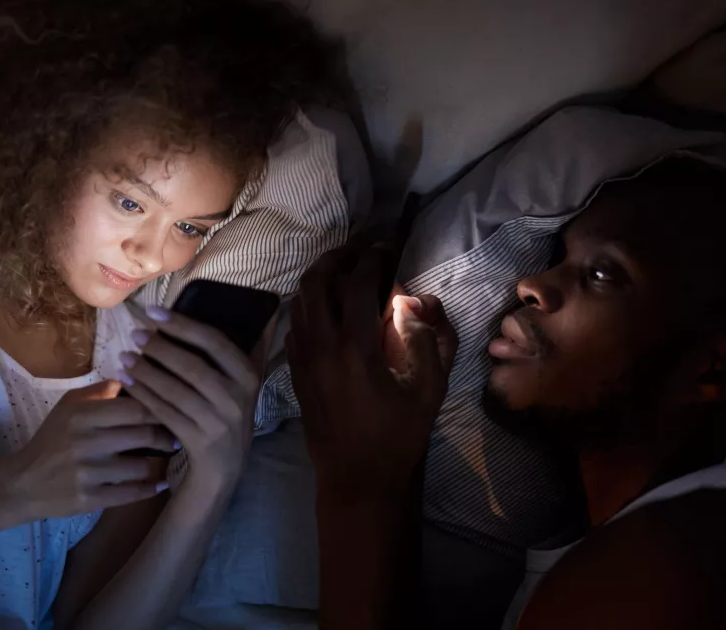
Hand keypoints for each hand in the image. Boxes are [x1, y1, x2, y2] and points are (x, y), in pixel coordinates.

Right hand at [8, 381, 175, 519]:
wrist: (23, 483)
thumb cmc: (53, 439)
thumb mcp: (69, 406)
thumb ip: (101, 391)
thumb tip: (135, 377)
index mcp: (82, 415)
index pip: (136, 408)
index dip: (162, 409)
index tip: (175, 411)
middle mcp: (86, 442)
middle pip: (145, 435)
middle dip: (167, 436)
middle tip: (177, 437)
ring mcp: (88, 473)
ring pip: (142, 466)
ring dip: (155, 463)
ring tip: (162, 459)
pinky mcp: (89, 500)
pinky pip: (132, 493)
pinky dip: (150, 488)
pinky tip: (159, 484)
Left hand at [119, 308, 260, 493]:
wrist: (224, 470)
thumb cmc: (231, 415)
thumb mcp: (247, 384)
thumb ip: (257, 348)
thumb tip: (273, 310)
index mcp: (249, 378)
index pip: (216, 343)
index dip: (184, 325)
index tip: (154, 311)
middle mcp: (237, 399)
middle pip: (193, 366)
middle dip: (160, 347)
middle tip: (135, 334)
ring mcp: (218, 422)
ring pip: (175, 390)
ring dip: (146, 370)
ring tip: (124, 356)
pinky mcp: (197, 442)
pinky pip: (164, 412)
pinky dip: (143, 394)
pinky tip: (126, 380)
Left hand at [287, 249, 457, 501]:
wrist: (358, 477)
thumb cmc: (399, 434)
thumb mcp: (430, 387)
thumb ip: (428, 336)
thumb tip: (412, 300)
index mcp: (355, 347)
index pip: (357, 282)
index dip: (372, 257)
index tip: (387, 247)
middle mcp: (321, 345)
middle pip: (317, 280)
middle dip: (339, 256)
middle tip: (361, 250)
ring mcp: (302, 358)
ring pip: (299, 299)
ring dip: (319, 276)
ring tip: (344, 269)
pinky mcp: (295, 370)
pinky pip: (295, 322)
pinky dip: (308, 302)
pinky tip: (327, 305)